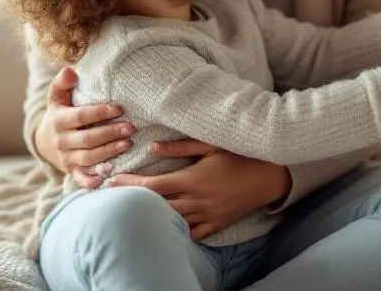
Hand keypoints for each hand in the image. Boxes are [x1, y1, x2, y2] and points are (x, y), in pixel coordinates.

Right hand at [36, 67, 132, 187]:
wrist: (46, 141)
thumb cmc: (60, 113)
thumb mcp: (57, 97)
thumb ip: (62, 83)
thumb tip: (70, 70)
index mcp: (59, 120)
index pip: (81, 116)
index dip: (100, 112)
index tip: (120, 108)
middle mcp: (62, 141)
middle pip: (88, 139)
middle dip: (110, 133)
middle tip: (131, 128)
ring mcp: (66, 158)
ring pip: (89, 158)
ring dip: (109, 152)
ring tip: (128, 145)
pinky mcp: (71, 171)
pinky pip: (80, 179)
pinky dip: (90, 182)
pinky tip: (104, 180)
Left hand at [109, 140, 291, 240]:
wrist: (268, 177)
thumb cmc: (240, 156)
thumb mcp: (211, 146)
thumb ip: (181, 147)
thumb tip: (153, 148)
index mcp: (192, 179)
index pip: (153, 186)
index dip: (130, 184)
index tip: (112, 181)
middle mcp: (196, 200)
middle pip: (157, 205)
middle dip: (134, 200)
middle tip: (113, 197)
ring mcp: (206, 215)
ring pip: (171, 221)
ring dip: (152, 216)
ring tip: (135, 210)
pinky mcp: (216, 224)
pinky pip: (192, 234)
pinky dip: (178, 231)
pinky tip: (165, 227)